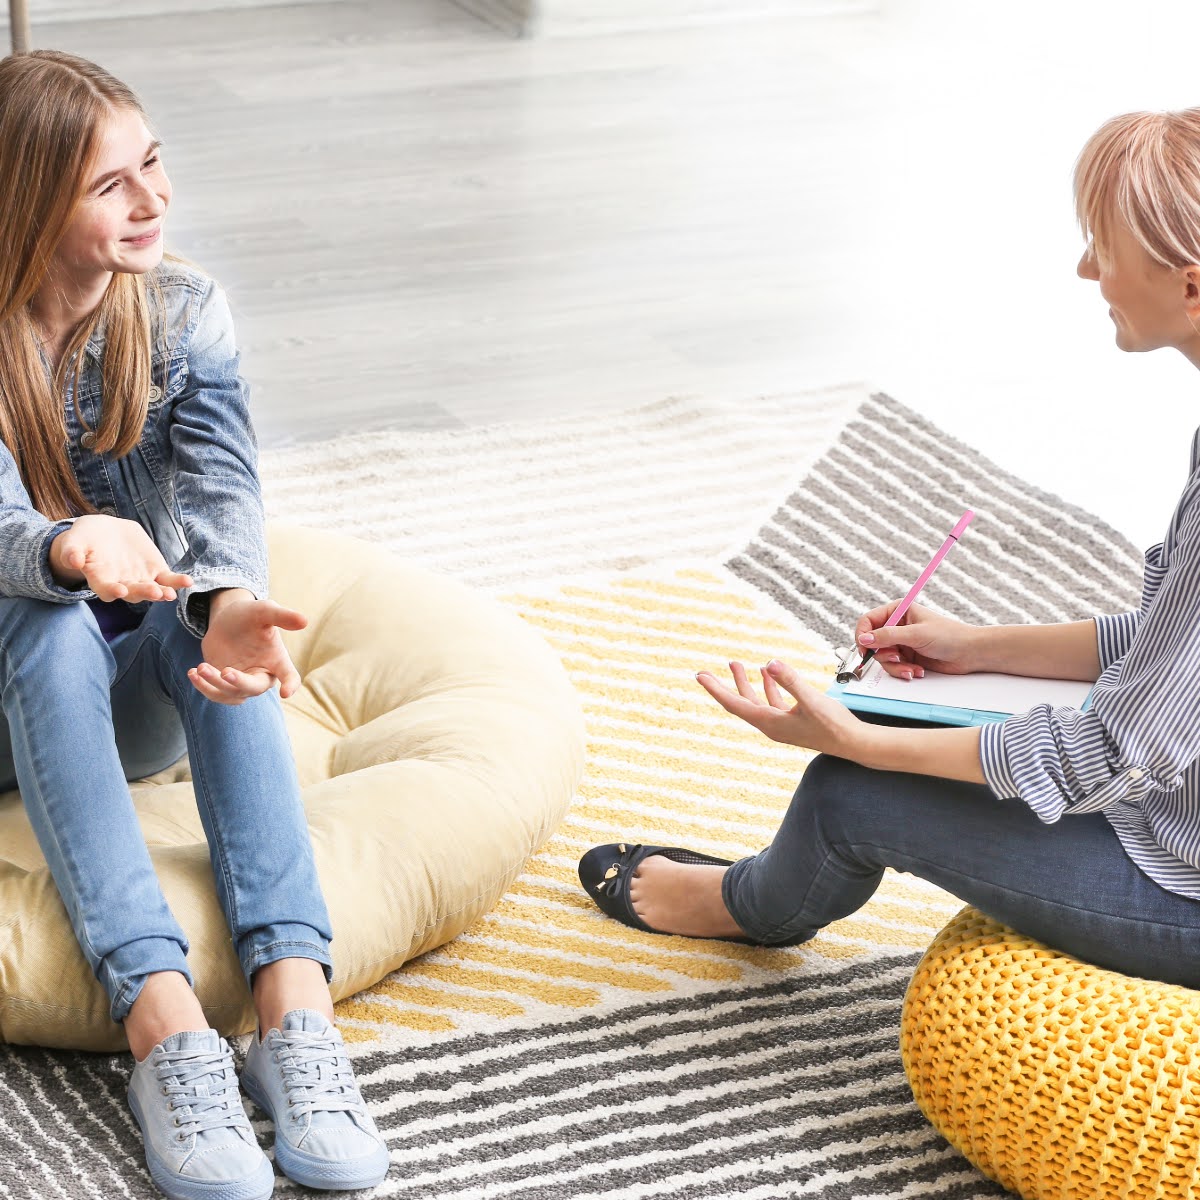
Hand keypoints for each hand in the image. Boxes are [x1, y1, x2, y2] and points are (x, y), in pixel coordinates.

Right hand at [49, 514, 191, 601]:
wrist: (105, 532)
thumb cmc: (85, 538)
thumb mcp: (75, 540)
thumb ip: (72, 550)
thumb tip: (72, 559)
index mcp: (100, 580)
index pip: (106, 590)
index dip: (112, 591)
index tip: (120, 590)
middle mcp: (122, 585)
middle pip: (134, 593)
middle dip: (144, 593)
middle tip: (155, 592)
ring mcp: (141, 580)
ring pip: (153, 590)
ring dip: (163, 592)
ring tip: (171, 593)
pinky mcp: (156, 571)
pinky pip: (168, 579)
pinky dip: (177, 581)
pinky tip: (188, 581)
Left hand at [190, 592, 307, 704]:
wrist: (227, 619)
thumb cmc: (251, 614)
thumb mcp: (265, 611)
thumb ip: (282, 616)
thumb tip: (304, 621)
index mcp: (277, 661)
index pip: (289, 676)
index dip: (290, 685)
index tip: (286, 693)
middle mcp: (261, 675)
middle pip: (254, 688)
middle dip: (239, 682)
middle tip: (225, 671)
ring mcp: (242, 682)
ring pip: (231, 694)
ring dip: (215, 685)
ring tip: (201, 667)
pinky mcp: (223, 683)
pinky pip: (215, 693)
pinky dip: (203, 687)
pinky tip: (193, 672)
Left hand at [697, 659, 862, 755]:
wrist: (854, 744)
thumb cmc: (834, 725)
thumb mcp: (811, 700)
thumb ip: (790, 680)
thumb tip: (769, 662)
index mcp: (769, 722)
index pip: (735, 704)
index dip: (716, 689)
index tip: (699, 675)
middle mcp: (770, 725)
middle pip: (739, 703)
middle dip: (723, 685)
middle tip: (704, 672)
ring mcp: (780, 725)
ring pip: (754, 701)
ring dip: (744, 683)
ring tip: (735, 664)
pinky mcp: (792, 721)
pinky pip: (771, 702)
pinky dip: (766, 687)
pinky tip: (767, 674)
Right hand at [853, 601, 980, 679]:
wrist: (970, 653)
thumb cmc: (949, 636)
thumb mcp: (916, 634)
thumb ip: (887, 636)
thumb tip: (864, 640)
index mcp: (897, 611)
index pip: (868, 621)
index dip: (863, 635)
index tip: (864, 648)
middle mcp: (897, 626)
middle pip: (872, 642)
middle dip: (883, 654)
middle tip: (895, 658)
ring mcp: (901, 643)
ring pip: (882, 657)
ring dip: (896, 666)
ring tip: (911, 668)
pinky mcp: (906, 657)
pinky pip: (893, 667)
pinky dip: (903, 671)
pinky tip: (917, 670)